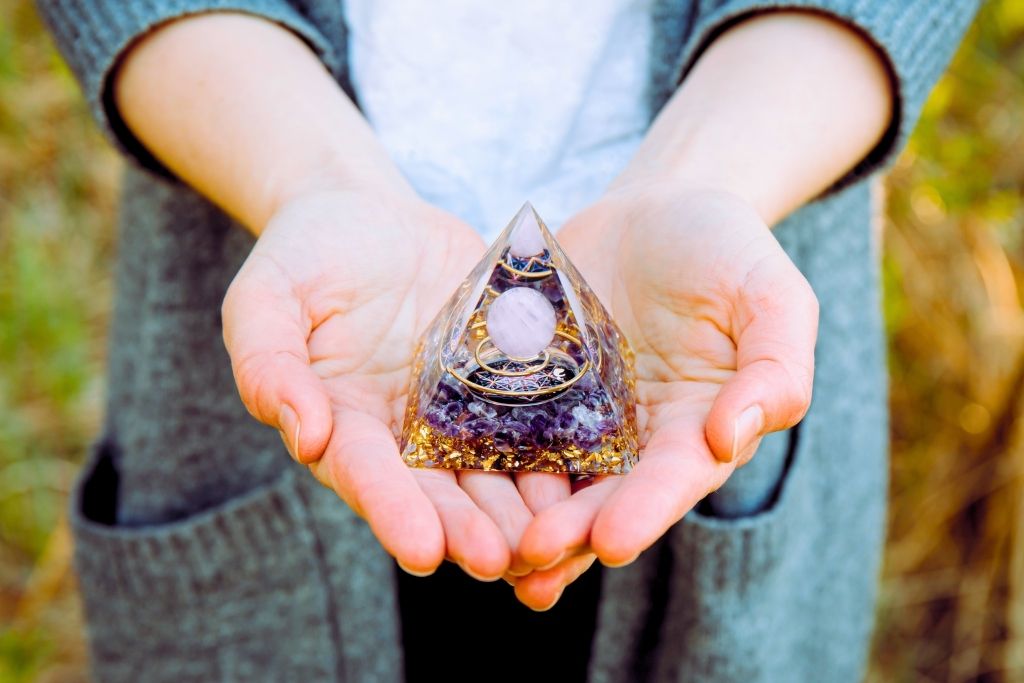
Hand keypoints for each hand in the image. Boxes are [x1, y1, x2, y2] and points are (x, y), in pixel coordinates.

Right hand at [221, 188, 560, 577]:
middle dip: (465, 529)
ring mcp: (457, 409)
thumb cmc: (309, 252)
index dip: (391, 511)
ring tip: (552, 541)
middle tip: (499, 562)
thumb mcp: (268, 295)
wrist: (373, 215)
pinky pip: (532, 421)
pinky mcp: (501, 381)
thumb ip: (269, 361)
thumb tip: (304, 432)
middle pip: (435, 491)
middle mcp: (402, 432)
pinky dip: (556, 453)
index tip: (421, 551)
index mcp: (343, 421)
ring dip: (518, 510)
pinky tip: (588, 478)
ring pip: (490, 471)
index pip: (364, 473)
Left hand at [512, 182, 817, 606]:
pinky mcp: (529, 390)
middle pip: (603, 496)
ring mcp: (576, 418)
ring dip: (520, 520)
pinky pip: (501, 430)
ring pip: (548, 481)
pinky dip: (480, 461)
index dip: (646, 510)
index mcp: (695, 427)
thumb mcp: (770, 294)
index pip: (674, 478)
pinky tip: (448, 490)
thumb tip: (732, 436)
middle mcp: (634, 439)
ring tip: (488, 556)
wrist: (654, 209)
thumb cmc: (722, 249)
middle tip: (534, 553)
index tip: (612, 542)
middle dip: (572, 531)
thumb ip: (775, 364)